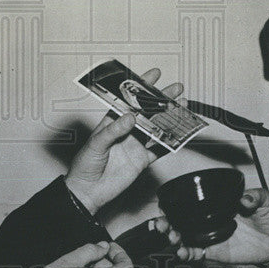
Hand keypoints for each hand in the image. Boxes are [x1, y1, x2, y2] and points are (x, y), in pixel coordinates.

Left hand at [65, 68, 182, 213]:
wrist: (88, 192)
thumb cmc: (85, 165)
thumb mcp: (96, 144)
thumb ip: (114, 130)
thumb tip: (130, 117)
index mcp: (113, 121)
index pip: (129, 100)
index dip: (141, 87)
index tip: (153, 75)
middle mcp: (127, 131)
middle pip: (148, 112)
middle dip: (162, 99)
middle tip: (176, 89)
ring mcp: (136, 145)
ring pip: (157, 128)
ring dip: (170, 118)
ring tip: (183, 107)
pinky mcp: (142, 160)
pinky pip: (159, 150)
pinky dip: (170, 143)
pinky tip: (179, 135)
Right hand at [153, 188, 268, 264]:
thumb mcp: (264, 199)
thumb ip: (254, 196)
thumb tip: (245, 198)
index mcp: (217, 206)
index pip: (191, 204)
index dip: (174, 206)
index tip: (164, 207)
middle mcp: (211, 221)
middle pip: (182, 222)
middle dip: (167, 224)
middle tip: (162, 226)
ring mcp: (213, 237)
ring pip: (187, 239)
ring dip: (175, 239)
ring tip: (172, 239)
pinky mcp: (218, 252)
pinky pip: (199, 254)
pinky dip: (189, 254)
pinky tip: (183, 253)